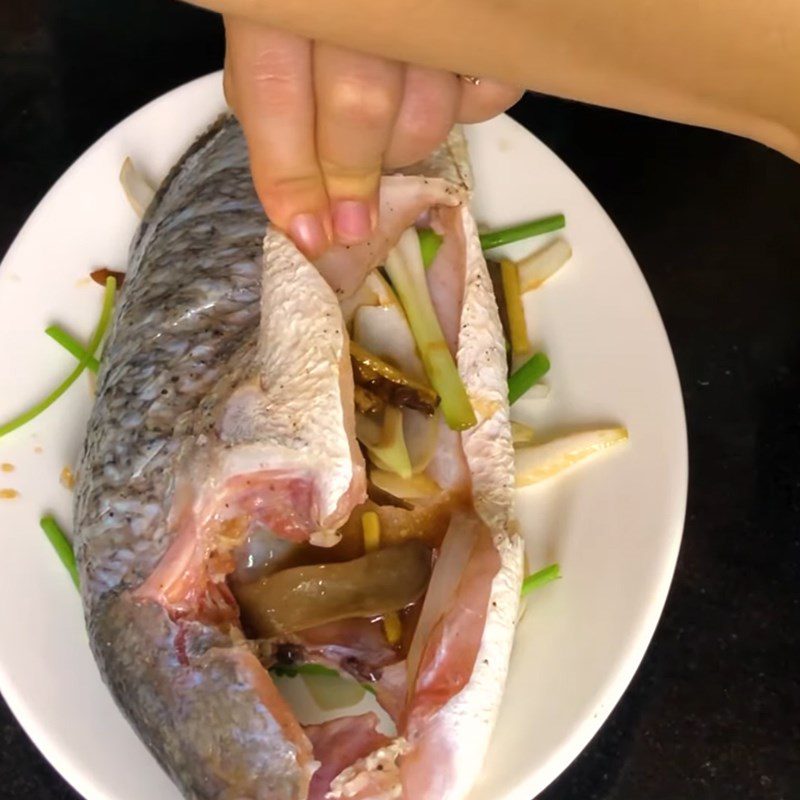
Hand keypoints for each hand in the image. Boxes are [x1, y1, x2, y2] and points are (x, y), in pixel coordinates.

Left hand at [223, 16, 521, 257]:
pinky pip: (489, 96)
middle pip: (359, 106)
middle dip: (352, 177)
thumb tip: (301, 209)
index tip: (308, 233)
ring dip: (406, 148)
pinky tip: (442, 95)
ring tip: (389, 136)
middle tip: (353, 219)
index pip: (276, 92)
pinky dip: (469, 112)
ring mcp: (433, 9)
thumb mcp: (273, 40)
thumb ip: (276, 109)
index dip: (290, 175)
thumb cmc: (319, 8)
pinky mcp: (488, 23)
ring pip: (427, 112)